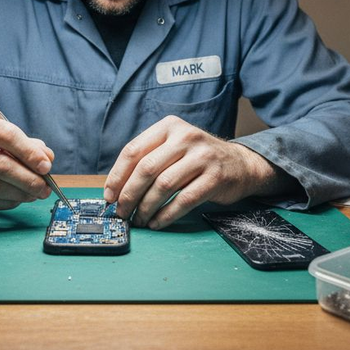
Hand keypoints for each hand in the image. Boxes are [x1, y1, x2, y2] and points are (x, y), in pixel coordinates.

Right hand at [0, 113, 53, 213]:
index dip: (29, 152)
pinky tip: (15, 200)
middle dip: (28, 179)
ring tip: (33, 195)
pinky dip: (5, 203)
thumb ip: (25, 146)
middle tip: (44, 188)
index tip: (46, 166)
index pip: (6, 135)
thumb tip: (47, 157)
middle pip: (1, 164)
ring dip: (19, 194)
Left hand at [103, 115, 283, 229]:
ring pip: (163, 185)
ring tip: (139, 219)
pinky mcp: (215, 177)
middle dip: (129, 195)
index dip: (117, 176)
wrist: (240, 164)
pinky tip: (157, 222)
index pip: (133, 150)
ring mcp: (202, 156)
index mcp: (169, 126)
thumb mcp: (173, 148)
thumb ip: (148, 160)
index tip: (109, 196)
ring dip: (146, 207)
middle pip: (146, 169)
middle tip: (121, 212)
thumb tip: (115, 189)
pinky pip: (184, 200)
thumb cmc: (197, 159)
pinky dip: (166, 215)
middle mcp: (185, 137)